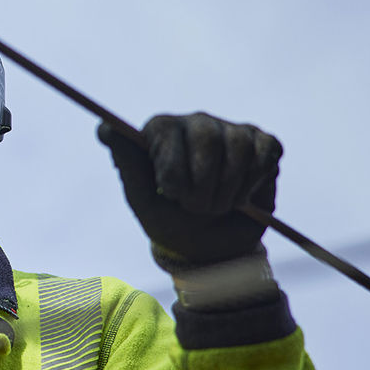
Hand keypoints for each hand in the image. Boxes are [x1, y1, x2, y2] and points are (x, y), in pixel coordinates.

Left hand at [98, 112, 281, 266]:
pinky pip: (265, 154)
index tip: (172, 195)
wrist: (210, 247)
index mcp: (160, 130)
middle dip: (204, 185)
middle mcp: (193, 122)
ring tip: (218, 205)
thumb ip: (128, 163)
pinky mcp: (260, 142)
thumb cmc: (169, 219)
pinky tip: (242, 194)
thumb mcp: (143, 199)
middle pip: (206, 137)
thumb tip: (104, 128)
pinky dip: (254, 183)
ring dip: (230, 190)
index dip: (173, 171)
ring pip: (239, 146)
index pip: (165, 132)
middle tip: (197, 208)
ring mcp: (229, 129)